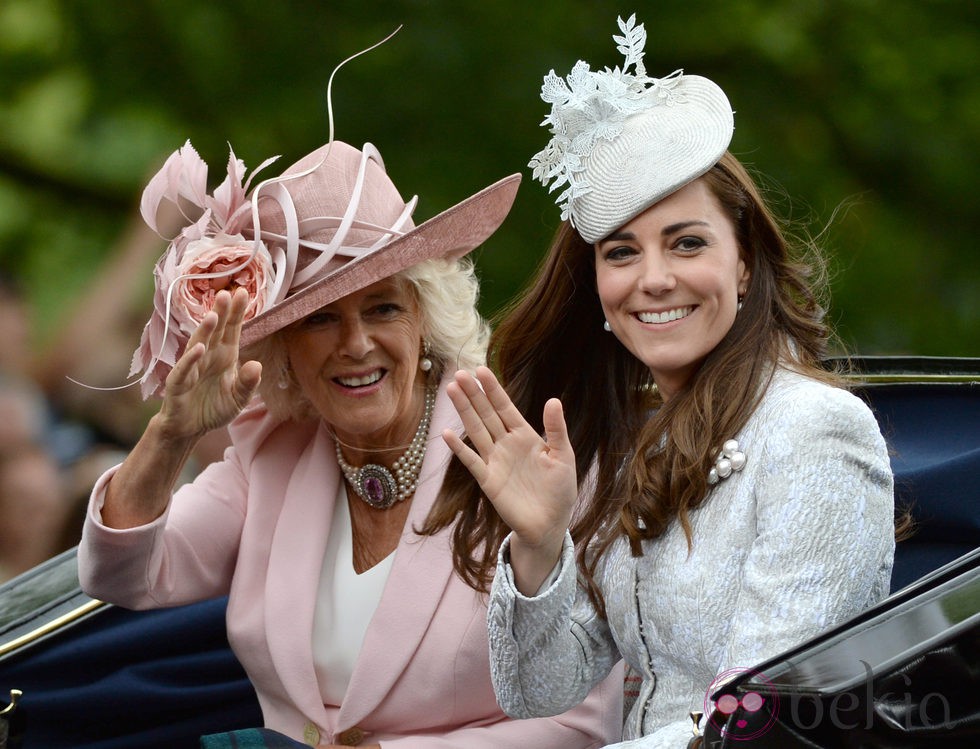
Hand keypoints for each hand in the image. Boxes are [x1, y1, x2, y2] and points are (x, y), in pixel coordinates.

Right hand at [157, 287, 261, 439]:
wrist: (190, 428)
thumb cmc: (213, 408)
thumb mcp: (238, 398)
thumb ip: (248, 383)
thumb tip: (257, 365)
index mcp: (224, 355)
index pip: (232, 330)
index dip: (237, 313)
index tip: (243, 293)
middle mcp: (208, 356)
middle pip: (215, 331)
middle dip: (221, 313)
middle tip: (227, 293)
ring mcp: (192, 368)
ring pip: (198, 344)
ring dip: (205, 330)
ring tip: (214, 315)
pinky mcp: (178, 383)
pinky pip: (185, 369)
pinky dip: (191, 359)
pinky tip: (200, 348)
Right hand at [443, 367, 576, 590]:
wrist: (550, 524)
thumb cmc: (559, 490)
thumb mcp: (564, 457)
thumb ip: (556, 430)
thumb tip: (553, 400)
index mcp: (526, 436)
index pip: (505, 408)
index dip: (493, 390)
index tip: (481, 370)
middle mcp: (507, 444)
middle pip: (486, 414)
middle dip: (474, 394)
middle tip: (460, 373)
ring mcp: (495, 461)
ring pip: (476, 431)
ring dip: (464, 411)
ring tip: (451, 390)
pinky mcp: (488, 480)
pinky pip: (471, 461)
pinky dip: (459, 448)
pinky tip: (448, 434)